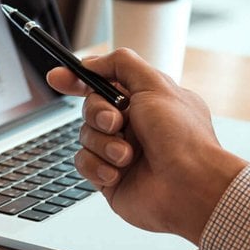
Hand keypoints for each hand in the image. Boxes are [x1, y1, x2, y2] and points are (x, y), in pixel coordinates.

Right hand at [46, 49, 247, 243]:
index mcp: (145, 101)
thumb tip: (93, 62)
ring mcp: (120, 152)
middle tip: (116, 122)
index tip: (58, 77)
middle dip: (98, 112)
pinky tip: (119, 172)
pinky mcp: (110, 177)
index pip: (104, 83)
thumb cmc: (183, 138)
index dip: (79, 79)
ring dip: (104, 143)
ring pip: (85, 135)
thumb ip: (122, 64)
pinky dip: (99, 166)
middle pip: (90, 107)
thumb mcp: (155, 84)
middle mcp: (133, 125)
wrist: (191, 187)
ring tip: (128, 155)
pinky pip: (83, 163)